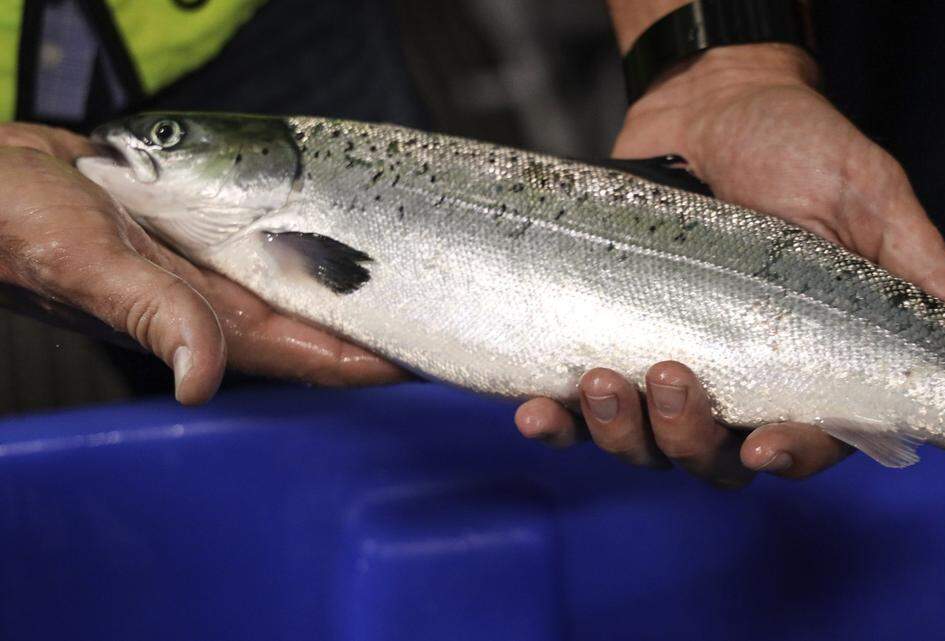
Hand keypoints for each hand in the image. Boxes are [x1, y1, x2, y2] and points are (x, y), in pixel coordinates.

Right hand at [0, 123, 405, 403]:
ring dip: (344, 293)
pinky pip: (261, 252)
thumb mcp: (92, 262)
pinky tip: (330, 240)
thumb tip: (200, 379)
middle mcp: (210, 304)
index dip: (365, 361)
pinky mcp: (192, 239)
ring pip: (291, 292)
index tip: (421, 360)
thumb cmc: (20, 224)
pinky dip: (302, 250)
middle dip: (370, 330)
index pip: (303, 353)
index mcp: (198, 321)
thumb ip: (153, 313)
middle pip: (311, 329)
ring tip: (406, 283)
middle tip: (434, 316)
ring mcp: (202, 273)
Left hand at [516, 44, 944, 486]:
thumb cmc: (800, 150)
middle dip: (687, 436)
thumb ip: (917, 270)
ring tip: (602, 379)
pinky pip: (577, 407)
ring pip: (644, 444)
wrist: (711, 104)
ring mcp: (668, 364)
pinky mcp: (607, 340)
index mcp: (807, 364)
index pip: (811, 438)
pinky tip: (536, 408)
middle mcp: (739, 380)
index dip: (791, 456)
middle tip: (668, 376)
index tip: (765, 444)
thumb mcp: (870, 198)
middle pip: (714, 457)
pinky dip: (557, 418)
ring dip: (619, 432)